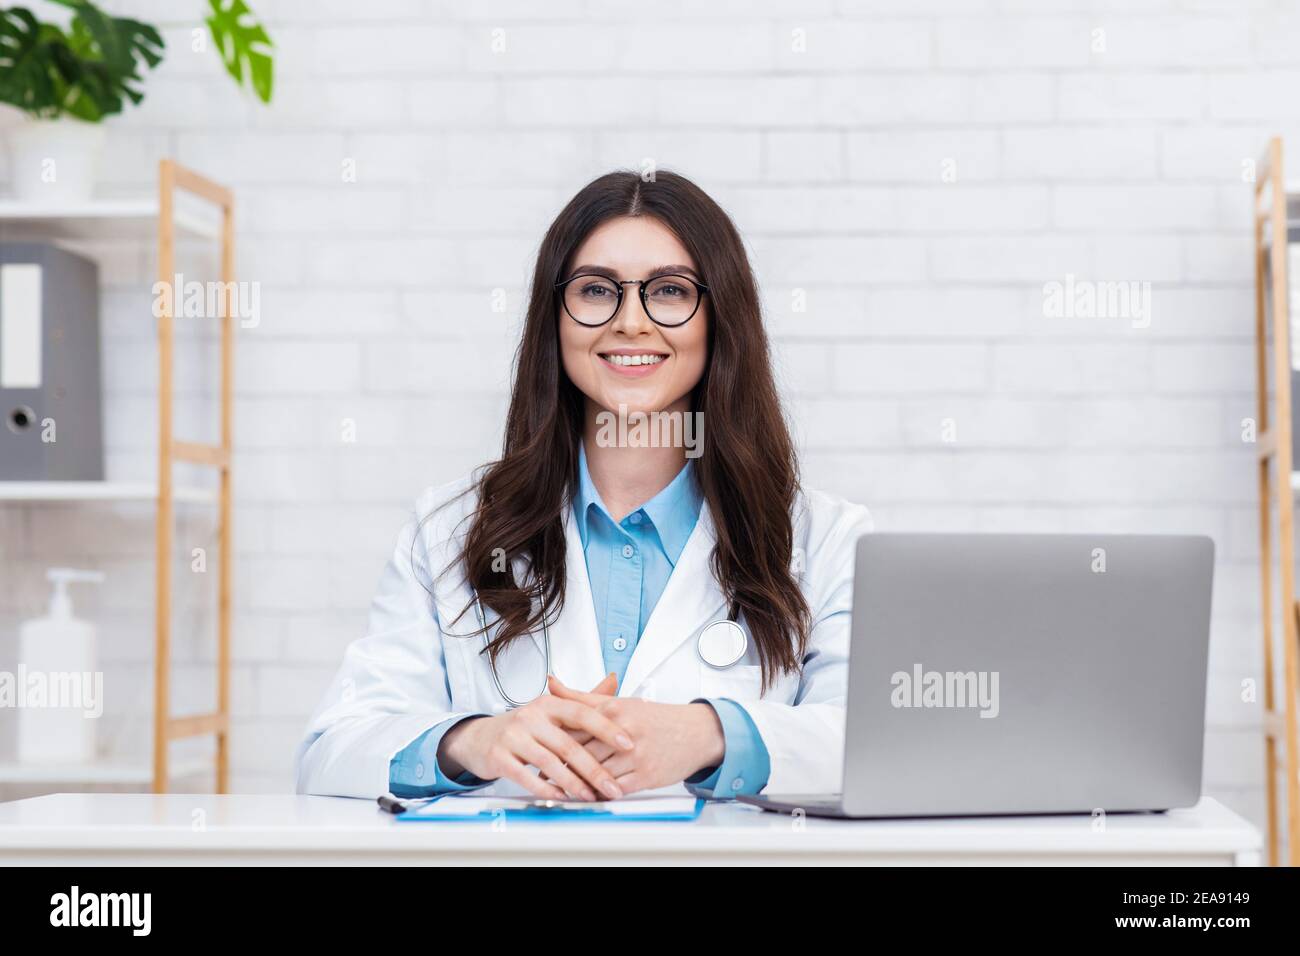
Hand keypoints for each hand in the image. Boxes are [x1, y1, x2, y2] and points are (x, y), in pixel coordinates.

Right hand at [438, 672, 632, 800]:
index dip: (606, 728)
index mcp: (549, 704)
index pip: (582, 713)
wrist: (480, 738)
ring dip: (573, 784)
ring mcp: (513, 737)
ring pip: (550, 763)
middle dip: (595, 769)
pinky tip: (562, 797)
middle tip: (613, 787)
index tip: (628, 743)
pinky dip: (546, 789)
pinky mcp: (499, 757)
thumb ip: (584, 700)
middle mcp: (531, 717)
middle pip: (569, 744)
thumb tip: (615, 681)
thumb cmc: (525, 726)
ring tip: (591, 797)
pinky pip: (526, 777)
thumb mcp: (552, 709)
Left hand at [548, 676, 724, 795]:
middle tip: (543, 775)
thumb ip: (581, 697)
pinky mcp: (646, 775)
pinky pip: (617, 788)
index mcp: (615, 710)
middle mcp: (624, 731)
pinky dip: (601, 794)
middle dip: (562, 766)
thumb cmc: (654, 718)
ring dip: (579, 784)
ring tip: (562, 790)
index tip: (539, 749)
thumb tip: (551, 683)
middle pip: (583, 752)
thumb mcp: (620, 702)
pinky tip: (590, 797)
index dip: (555, 740)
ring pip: (598, 773)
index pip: (576, 727)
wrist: (696, 732)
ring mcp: (636, 755)